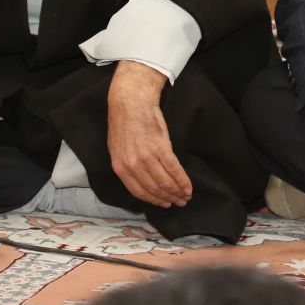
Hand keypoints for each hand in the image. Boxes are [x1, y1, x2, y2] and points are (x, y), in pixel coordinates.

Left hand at [107, 61, 190, 208]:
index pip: (139, 191)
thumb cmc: (124, 122)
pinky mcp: (161, 147)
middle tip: (179, 202)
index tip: (164, 203)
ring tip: (185, 196)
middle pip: (154, 188)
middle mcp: (133, 165)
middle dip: (168, 198)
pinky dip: (183, 180)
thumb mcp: (117, 148)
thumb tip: (137, 179)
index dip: (154, 200)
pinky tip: (188, 186)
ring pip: (165, 181)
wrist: (131, 101)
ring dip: (177, 191)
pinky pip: (174, 169)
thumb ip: (126, 166)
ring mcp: (147, 157)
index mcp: (120, 167)